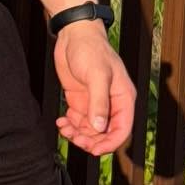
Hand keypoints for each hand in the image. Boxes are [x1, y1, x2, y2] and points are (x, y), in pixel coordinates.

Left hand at [53, 22, 134, 156]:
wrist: (73, 34)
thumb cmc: (91, 49)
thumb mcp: (97, 75)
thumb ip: (98, 102)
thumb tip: (99, 128)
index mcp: (123, 99)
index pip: (122, 129)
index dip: (109, 144)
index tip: (94, 150)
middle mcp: (111, 104)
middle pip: (105, 134)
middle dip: (91, 141)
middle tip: (76, 139)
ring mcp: (95, 103)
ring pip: (90, 131)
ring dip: (78, 134)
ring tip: (65, 128)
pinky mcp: (80, 101)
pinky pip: (78, 122)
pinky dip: (70, 126)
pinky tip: (61, 122)